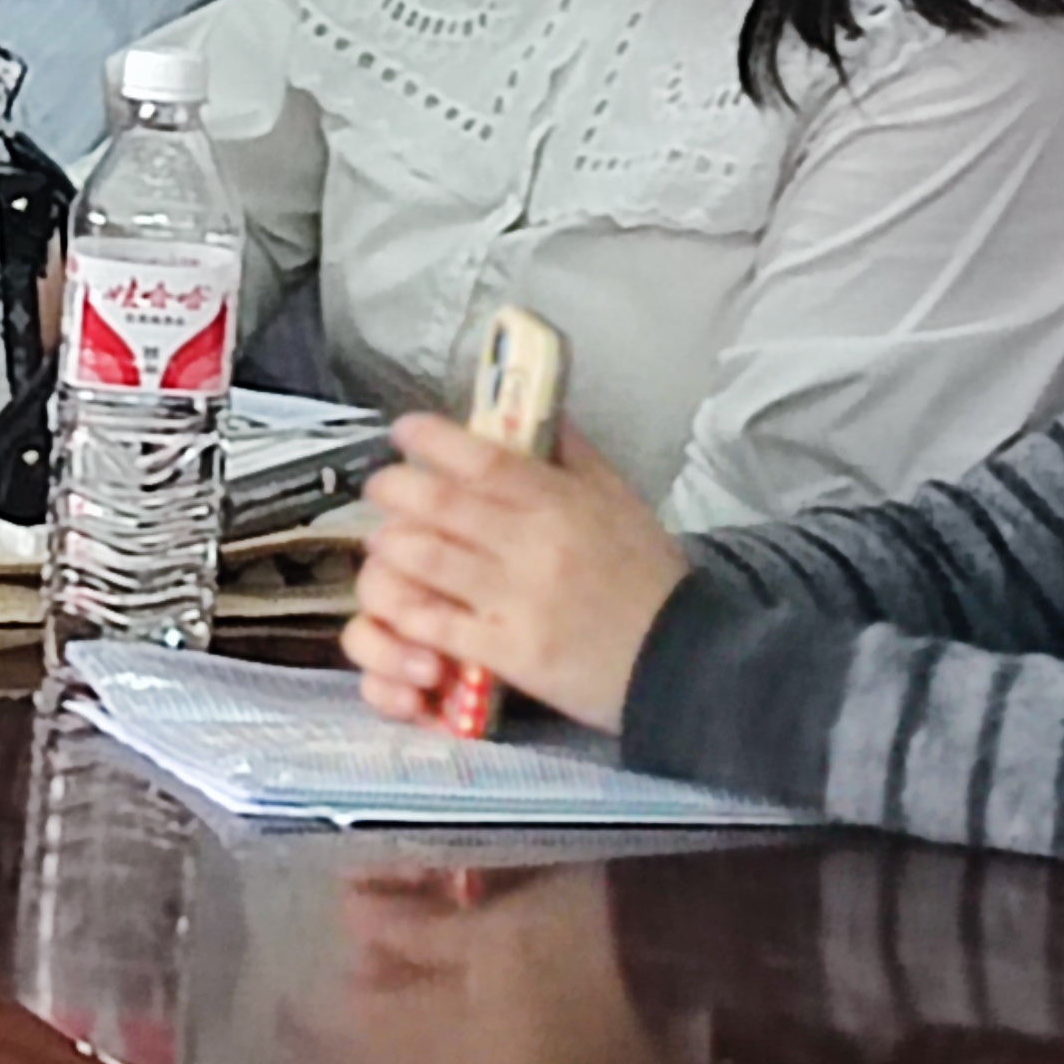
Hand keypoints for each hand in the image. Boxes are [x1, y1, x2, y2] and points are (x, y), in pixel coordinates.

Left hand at [342, 416, 687, 735]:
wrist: (684, 656)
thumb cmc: (649, 573)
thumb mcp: (619, 498)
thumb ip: (571, 453)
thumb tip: (529, 406)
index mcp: (560, 500)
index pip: (481, 457)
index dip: (431, 439)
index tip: (402, 430)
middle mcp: (532, 543)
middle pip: (438, 503)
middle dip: (393, 489)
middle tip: (379, 485)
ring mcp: (516, 600)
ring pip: (426, 559)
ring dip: (391, 544)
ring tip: (383, 539)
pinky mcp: (509, 653)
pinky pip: (437, 624)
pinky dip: (407, 608)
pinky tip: (397, 598)